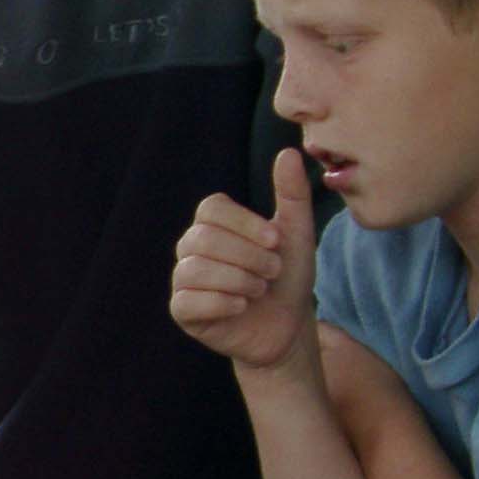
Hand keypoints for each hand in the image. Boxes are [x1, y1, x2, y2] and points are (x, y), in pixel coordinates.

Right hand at [170, 147, 318, 372]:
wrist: (288, 326)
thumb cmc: (288, 278)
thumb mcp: (297, 233)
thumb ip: (292, 193)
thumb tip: (288, 152)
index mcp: (213, 225)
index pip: (211, 209)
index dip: (244, 224)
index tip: (275, 241)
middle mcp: (191, 249)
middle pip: (204, 238)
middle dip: (248, 257)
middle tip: (273, 272)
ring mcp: (183, 280)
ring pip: (195, 269)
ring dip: (238, 280)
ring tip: (259, 290)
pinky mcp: (182, 311)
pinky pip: (188, 300)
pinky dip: (221, 302)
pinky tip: (241, 306)